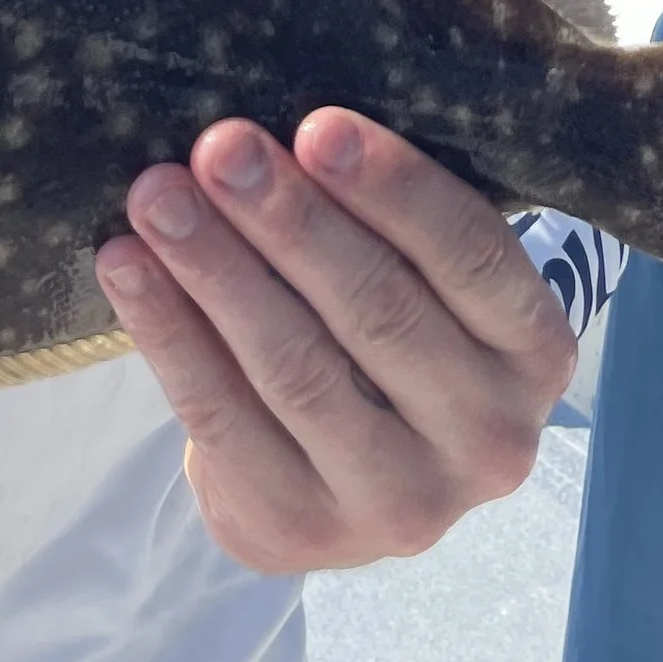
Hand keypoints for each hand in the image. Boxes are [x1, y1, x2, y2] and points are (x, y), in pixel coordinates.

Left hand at [94, 111, 576, 575]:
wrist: (349, 474)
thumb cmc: (390, 325)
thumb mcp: (426, 275)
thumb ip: (387, 216)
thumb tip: (285, 127)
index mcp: (535, 353)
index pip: (472, 256)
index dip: (394, 190)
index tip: (317, 126)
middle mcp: (489, 440)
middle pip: (378, 311)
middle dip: (287, 219)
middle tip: (217, 146)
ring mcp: (402, 505)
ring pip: (296, 368)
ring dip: (216, 269)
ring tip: (156, 197)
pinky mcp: (304, 535)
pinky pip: (223, 421)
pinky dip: (168, 335)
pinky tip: (127, 267)